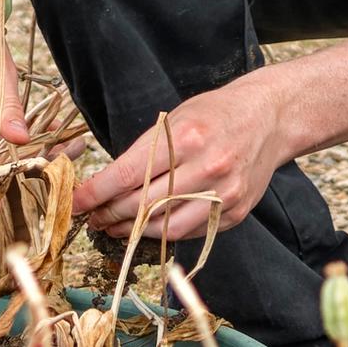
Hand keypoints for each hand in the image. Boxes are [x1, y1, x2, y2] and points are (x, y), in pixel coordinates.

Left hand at [76, 64, 308, 247]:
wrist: (270, 119)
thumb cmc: (216, 114)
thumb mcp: (177, 118)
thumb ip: (147, 150)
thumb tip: (108, 183)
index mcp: (186, 138)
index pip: (128, 174)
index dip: (97, 193)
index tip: (77, 203)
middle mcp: (206, 167)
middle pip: (143, 205)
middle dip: (110, 214)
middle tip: (94, 217)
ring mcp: (223, 194)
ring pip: (165, 227)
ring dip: (133, 231)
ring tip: (115, 227)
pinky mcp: (234, 212)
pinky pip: (190, 232)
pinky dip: (164, 232)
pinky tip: (148, 227)